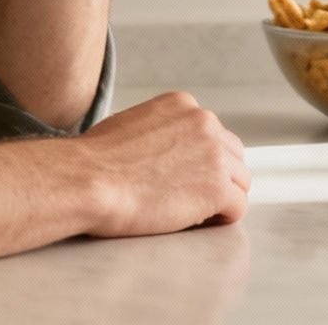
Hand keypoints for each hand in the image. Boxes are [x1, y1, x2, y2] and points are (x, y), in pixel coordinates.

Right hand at [74, 92, 250, 236]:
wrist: (87, 180)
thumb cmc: (95, 161)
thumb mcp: (132, 124)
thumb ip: (160, 131)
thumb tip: (167, 151)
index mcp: (184, 105)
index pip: (213, 134)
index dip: (200, 160)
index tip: (180, 177)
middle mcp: (205, 122)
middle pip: (233, 156)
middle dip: (217, 177)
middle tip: (188, 198)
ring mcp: (215, 155)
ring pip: (240, 181)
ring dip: (221, 198)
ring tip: (189, 212)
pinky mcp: (217, 188)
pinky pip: (238, 208)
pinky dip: (221, 219)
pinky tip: (194, 222)